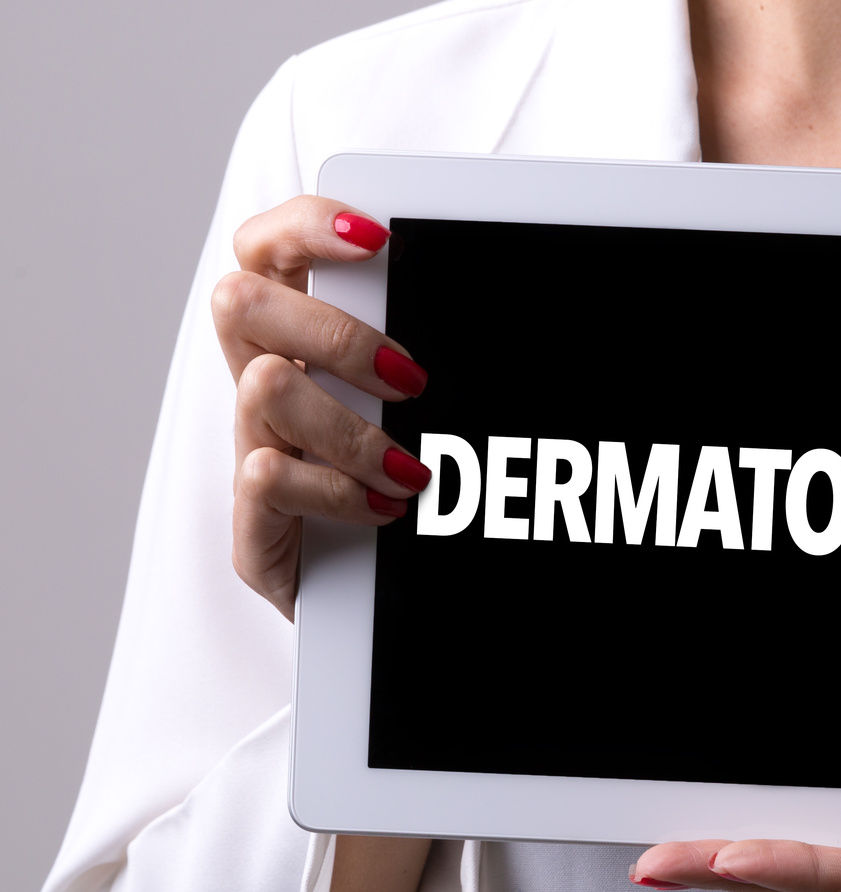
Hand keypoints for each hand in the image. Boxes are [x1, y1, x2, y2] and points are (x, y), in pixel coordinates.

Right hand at [212, 197, 433, 618]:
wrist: (394, 603)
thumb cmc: (415, 488)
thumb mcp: (427, 411)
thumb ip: (425, 352)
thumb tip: (487, 289)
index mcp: (299, 344)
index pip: (264, 248)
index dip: (305, 226)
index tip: (376, 237)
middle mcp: (262, 385)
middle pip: (240, 301)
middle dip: (335, 332)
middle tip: (408, 380)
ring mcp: (252, 451)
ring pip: (264, 387)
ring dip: (352, 427)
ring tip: (410, 467)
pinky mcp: (252, 526)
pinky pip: (268, 475)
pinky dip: (339, 491)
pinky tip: (386, 510)